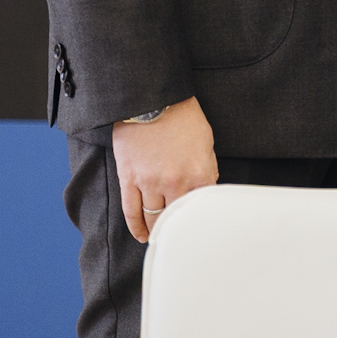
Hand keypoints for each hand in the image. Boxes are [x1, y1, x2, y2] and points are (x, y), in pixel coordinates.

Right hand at [112, 96, 217, 242]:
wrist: (152, 99)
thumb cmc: (182, 116)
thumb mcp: (206, 140)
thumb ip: (207, 168)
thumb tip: (206, 188)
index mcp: (199, 173)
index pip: (202, 208)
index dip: (201, 219)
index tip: (200, 229)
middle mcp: (175, 183)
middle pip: (177, 217)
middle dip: (179, 229)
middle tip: (181, 238)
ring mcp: (150, 183)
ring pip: (154, 218)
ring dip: (158, 230)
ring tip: (161, 237)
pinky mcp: (129, 179)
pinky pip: (131, 211)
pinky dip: (136, 227)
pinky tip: (142, 235)